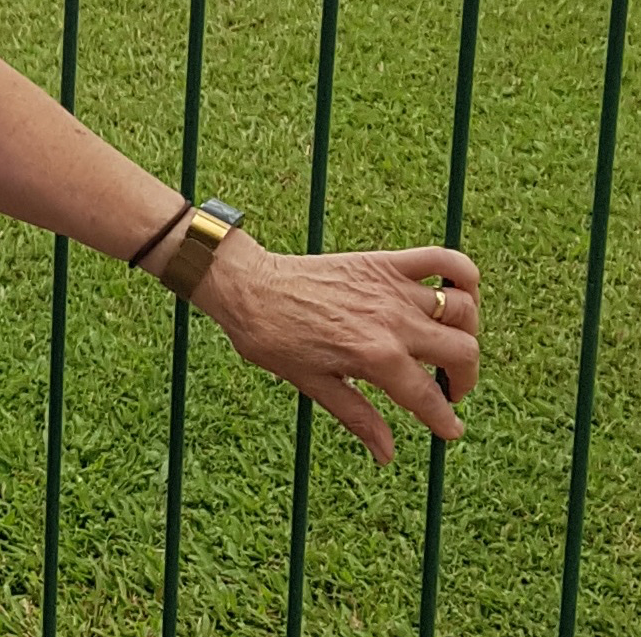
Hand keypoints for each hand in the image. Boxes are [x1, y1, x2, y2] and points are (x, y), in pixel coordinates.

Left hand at [193, 234, 479, 463]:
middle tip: (447, 389)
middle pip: (463, 353)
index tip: (450, 429)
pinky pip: (443, 260)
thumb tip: (387, 456)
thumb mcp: (313, 384)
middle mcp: (393, 322)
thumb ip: (358, 417)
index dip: (445, 421)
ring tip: (448, 345)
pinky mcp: (385, 262)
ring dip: (466, 332)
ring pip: (463, 310)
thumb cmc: (273, 338)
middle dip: (465, 379)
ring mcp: (392, 289)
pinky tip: (459, 294)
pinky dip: (464, 274)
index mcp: (376, 358)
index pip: (430, 398)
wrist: (248, 287)